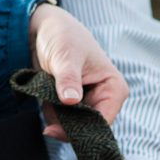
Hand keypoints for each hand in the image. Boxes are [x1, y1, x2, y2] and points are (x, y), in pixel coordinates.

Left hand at [28, 3, 127, 136]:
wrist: (45, 30)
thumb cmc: (63, 37)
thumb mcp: (66, 56)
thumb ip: (68, 79)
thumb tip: (71, 101)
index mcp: (114, 88)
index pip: (103, 121)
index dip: (81, 129)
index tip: (54, 129)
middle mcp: (105, 99)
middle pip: (88, 128)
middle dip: (65, 123)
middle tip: (47, 105)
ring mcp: (89, 103)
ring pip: (73, 127)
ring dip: (55, 116)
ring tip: (47, 90)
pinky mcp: (73, 106)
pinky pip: (61, 121)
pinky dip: (50, 113)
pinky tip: (44, 95)